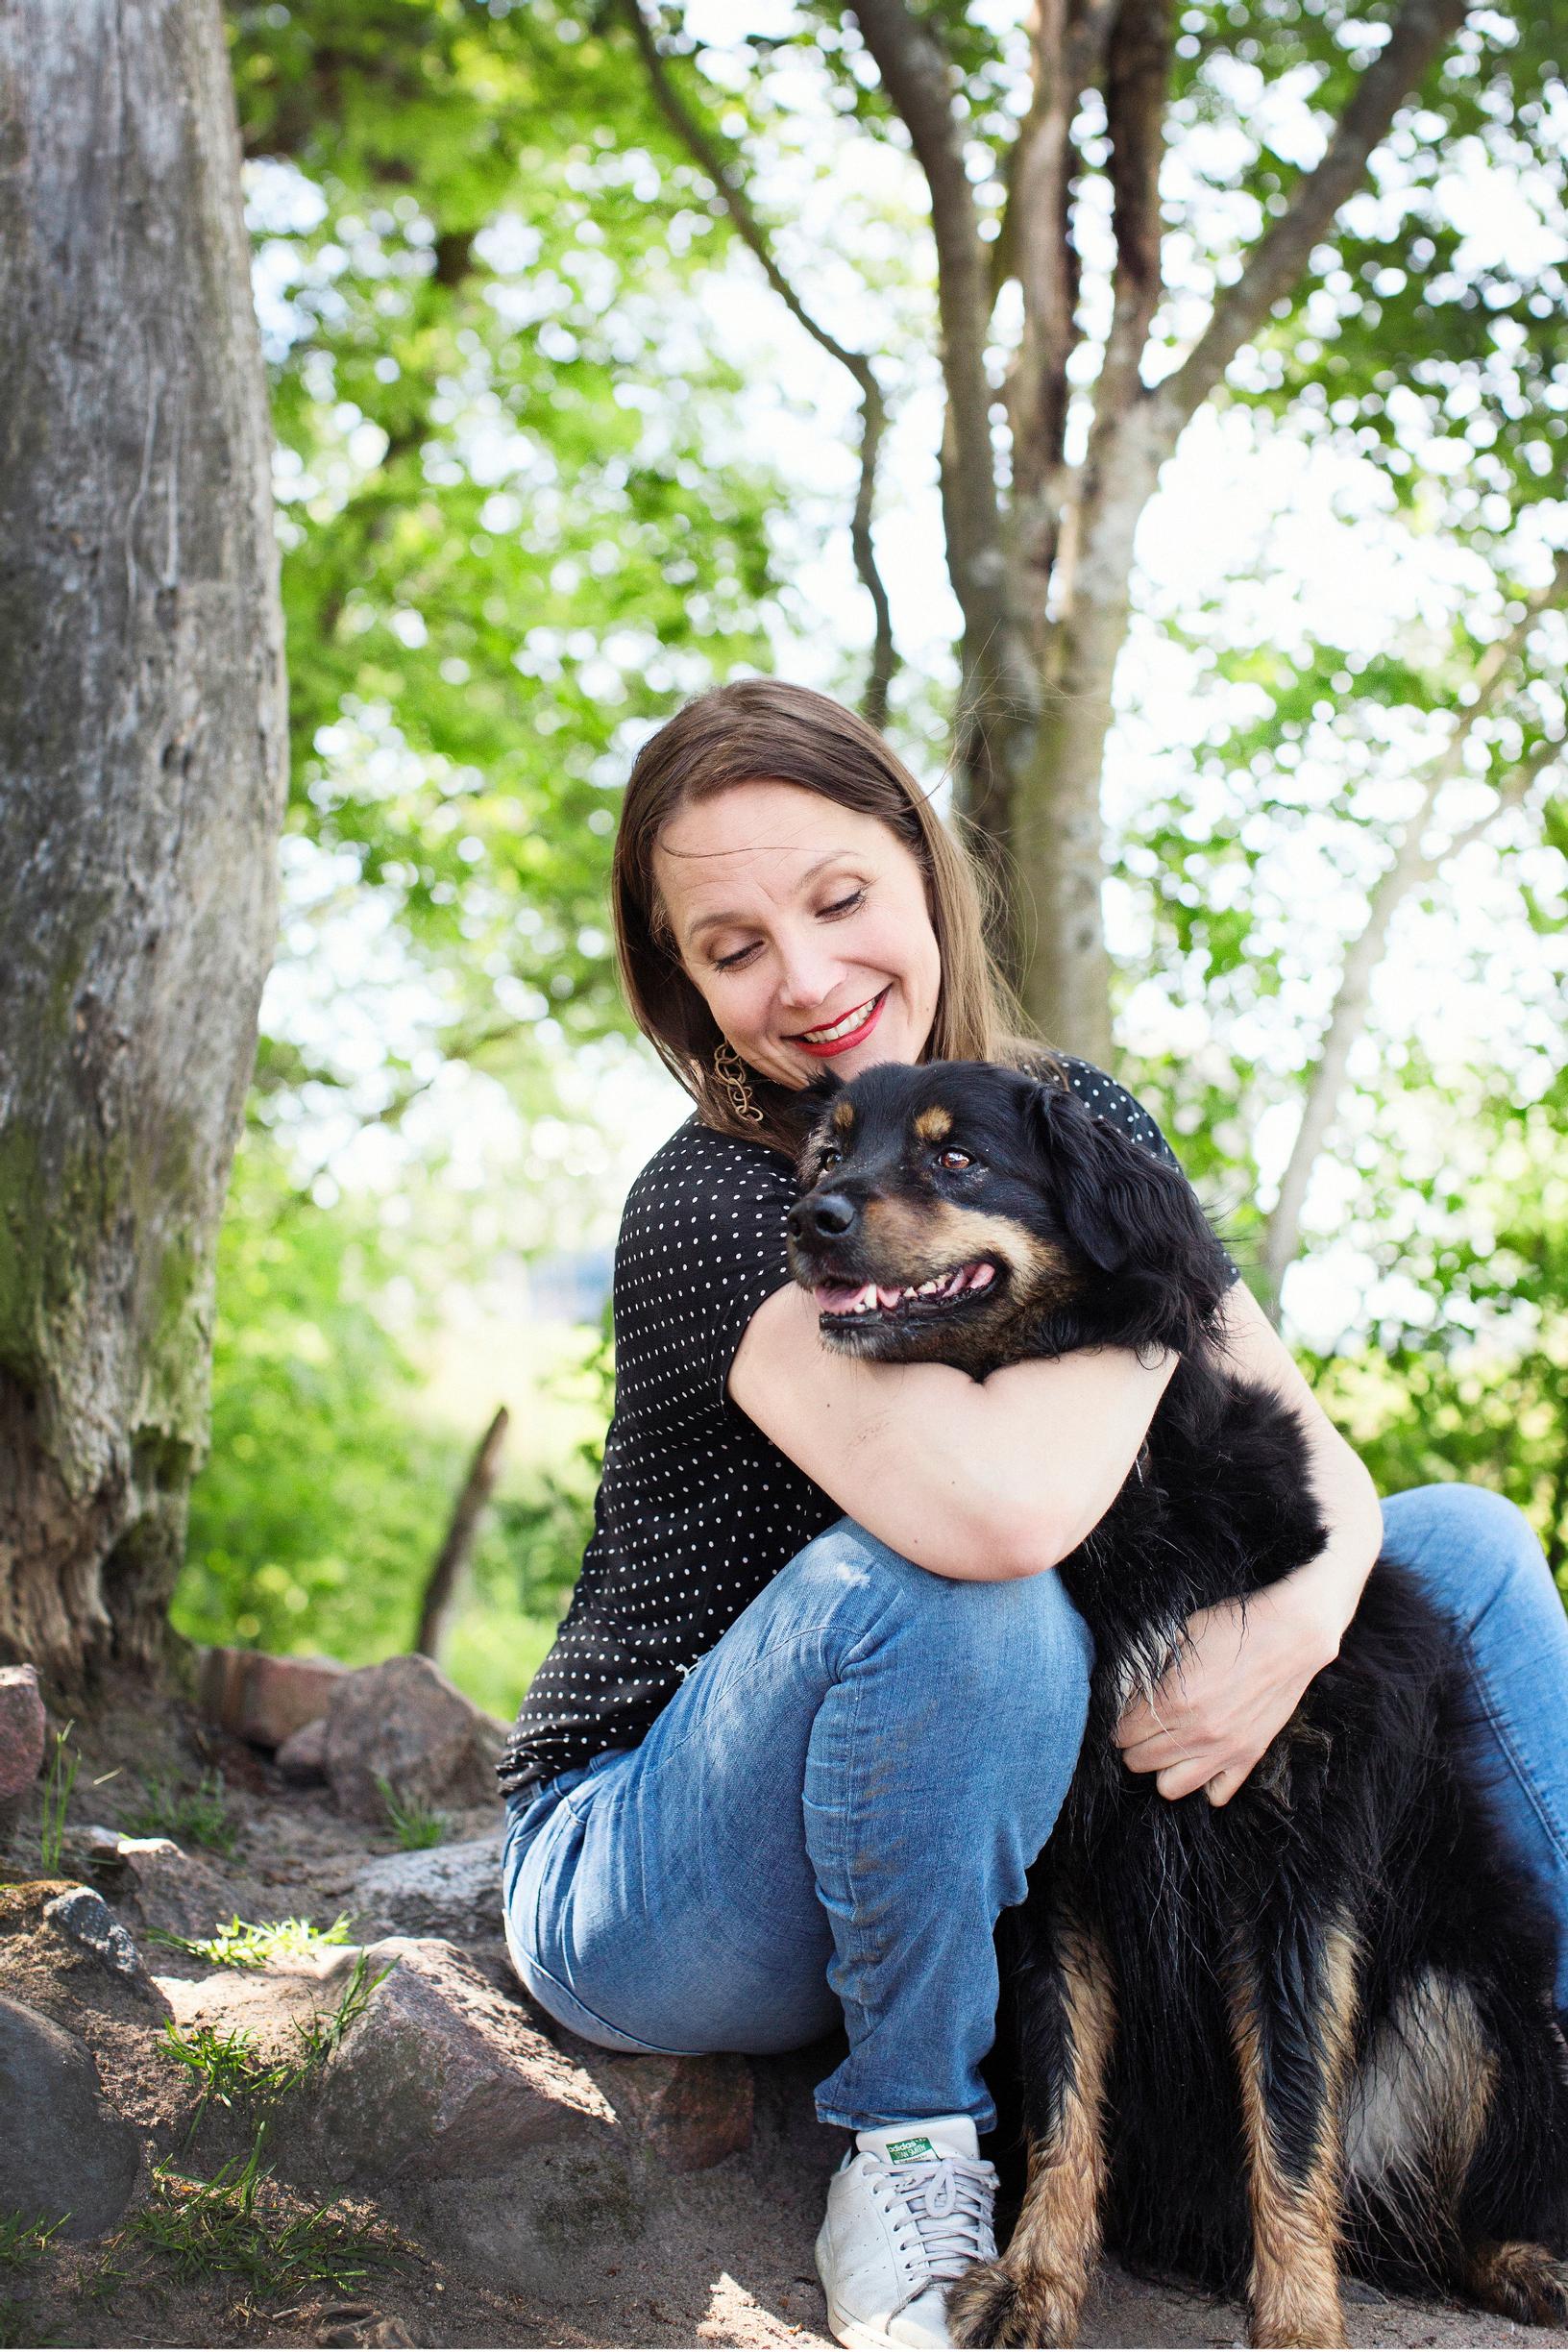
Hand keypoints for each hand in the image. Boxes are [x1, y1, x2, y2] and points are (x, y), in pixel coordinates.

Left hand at [1113, 1567, 1345, 1806]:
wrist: (1292, 1633)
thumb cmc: (1235, 1627)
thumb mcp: (1181, 1636)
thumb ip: (1150, 1668)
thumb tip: (1123, 1690)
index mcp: (1174, 1700)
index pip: (1123, 1732)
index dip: (1117, 1723)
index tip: (1122, 1715)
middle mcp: (1197, 1732)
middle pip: (1139, 1761)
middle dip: (1132, 1745)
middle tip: (1139, 1729)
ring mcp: (1225, 1749)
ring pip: (1171, 1787)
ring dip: (1160, 1768)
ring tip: (1165, 1747)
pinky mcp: (1250, 1756)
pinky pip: (1217, 1794)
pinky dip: (1204, 1783)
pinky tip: (1201, 1758)